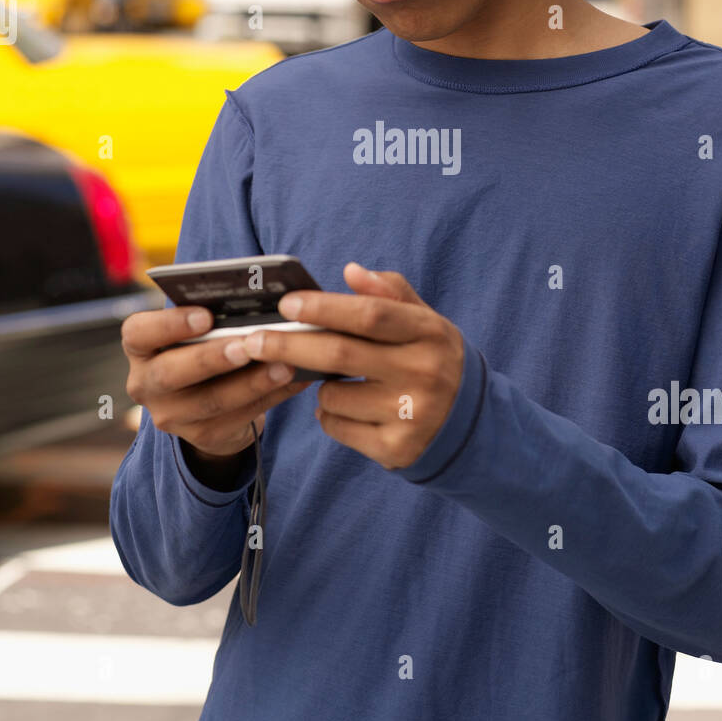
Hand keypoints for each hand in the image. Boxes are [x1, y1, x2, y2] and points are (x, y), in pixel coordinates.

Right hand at [121, 305, 311, 458]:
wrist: (205, 403)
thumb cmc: (203, 346)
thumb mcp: (197, 331)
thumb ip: (214, 316)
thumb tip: (258, 300)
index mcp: (140, 347)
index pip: (138, 333)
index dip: (170, 324)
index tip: (206, 315)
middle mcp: (146, 384)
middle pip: (172, 373)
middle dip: (213, 358)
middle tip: (248, 345)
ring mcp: (171, 415)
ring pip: (212, 401)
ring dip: (253, 382)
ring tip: (286, 364)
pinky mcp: (203, 435)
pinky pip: (240, 416)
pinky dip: (272, 396)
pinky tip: (297, 380)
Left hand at [238, 262, 464, 469]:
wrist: (470, 424)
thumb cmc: (433, 359)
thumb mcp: (425, 322)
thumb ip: (390, 293)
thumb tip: (351, 272)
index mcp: (430, 333)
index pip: (371, 314)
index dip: (324, 307)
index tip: (286, 304)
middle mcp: (424, 373)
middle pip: (340, 354)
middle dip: (288, 344)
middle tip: (251, 340)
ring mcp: (411, 414)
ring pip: (333, 395)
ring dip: (316, 385)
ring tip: (330, 379)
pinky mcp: (396, 448)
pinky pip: (337, 427)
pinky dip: (327, 414)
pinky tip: (344, 407)